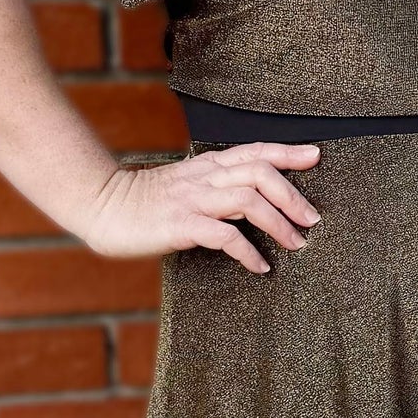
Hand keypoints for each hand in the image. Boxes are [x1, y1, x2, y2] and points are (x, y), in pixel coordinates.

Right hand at [80, 141, 323, 271]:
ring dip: (278, 224)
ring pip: (248, 201)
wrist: (102, 207)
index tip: (315, 156)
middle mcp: (204, 178)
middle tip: (312, 219)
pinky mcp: (181, 225)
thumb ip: (217, 187)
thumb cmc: (146, 202)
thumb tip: (254, 201)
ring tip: (296, 244)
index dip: (287, 151)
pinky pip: (224, 236)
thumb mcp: (186, 185)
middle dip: (293, 195)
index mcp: (207, 165)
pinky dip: (248, 252)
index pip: (254, 151)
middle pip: (259, 173)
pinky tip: (261, 267)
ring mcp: (192, 200)